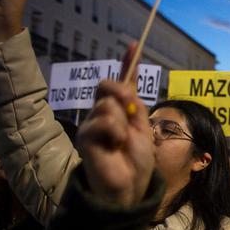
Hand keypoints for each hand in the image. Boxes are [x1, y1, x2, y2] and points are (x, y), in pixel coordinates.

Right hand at [76, 45, 153, 206]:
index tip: (135, 45)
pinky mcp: (85, 136)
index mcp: (121, 110)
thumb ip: (135, 103)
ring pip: (108, 104)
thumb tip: (129, 81)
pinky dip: (115, 131)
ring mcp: (93, 124)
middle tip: (132, 111)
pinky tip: (115, 145)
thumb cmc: (137, 159)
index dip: (128, 63)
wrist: (130, 184)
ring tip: (122, 141)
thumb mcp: (143, 127)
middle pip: (108, 85)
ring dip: (122, 122)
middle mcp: (103, 113)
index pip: (123, 81)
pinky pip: (103, 121)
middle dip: (122, 92)